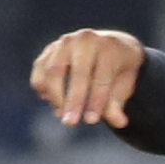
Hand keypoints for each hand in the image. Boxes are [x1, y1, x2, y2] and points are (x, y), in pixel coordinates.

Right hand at [29, 28, 144, 126]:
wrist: (109, 46)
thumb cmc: (117, 71)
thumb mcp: (124, 85)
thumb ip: (117, 104)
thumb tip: (119, 123)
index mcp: (109, 47)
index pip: (101, 77)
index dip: (96, 101)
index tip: (91, 121)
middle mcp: (86, 40)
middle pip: (77, 73)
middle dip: (73, 100)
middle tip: (70, 123)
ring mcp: (66, 42)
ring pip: (54, 70)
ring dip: (55, 95)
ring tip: (61, 114)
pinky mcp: (50, 48)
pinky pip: (40, 68)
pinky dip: (41, 86)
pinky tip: (49, 100)